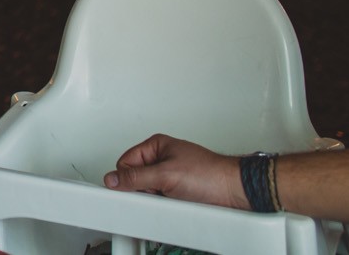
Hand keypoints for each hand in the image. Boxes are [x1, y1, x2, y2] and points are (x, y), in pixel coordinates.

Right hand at [105, 134, 246, 207]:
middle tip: (159, 193)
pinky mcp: (179, 189)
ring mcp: (172, 174)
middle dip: (144, 190)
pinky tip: (177, 204)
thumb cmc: (210, 175)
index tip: (137, 188)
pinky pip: (162, 198)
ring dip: (156, 198)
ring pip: (149, 190)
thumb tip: (112, 178)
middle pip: (136, 177)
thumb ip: (136, 177)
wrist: (236, 192)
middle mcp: (163, 158)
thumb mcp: (166, 175)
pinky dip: (166, 204)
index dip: (128, 178)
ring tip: (173, 198)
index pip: (125, 162)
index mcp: (156, 145)